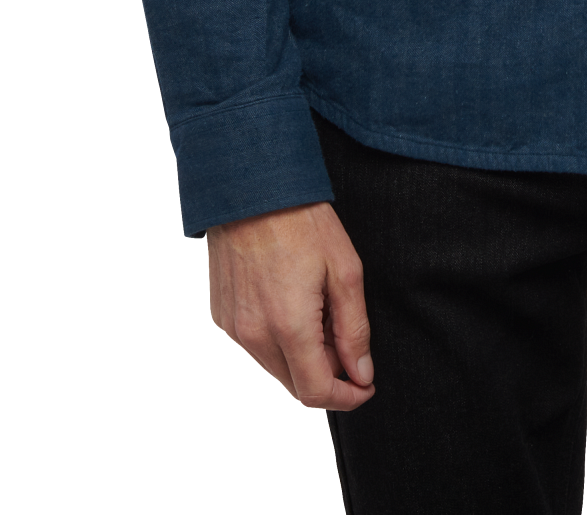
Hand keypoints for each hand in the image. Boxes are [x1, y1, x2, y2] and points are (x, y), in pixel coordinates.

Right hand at [206, 200, 376, 409]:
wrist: (251, 188)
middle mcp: (254, 336)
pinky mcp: (222, 317)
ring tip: (319, 314)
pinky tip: (292, 305)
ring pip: (274, 368)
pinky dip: (277, 341)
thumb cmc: (301, 221)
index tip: (364, 385)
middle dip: (325, 375)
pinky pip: (254, 347)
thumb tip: (361, 372)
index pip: (316, 393)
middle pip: (294, 386)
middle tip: (344, 339)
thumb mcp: (344, 270)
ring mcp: (233, 328)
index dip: (346, 397)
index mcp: (289, 327)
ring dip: (301, 358)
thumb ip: (354, 329)